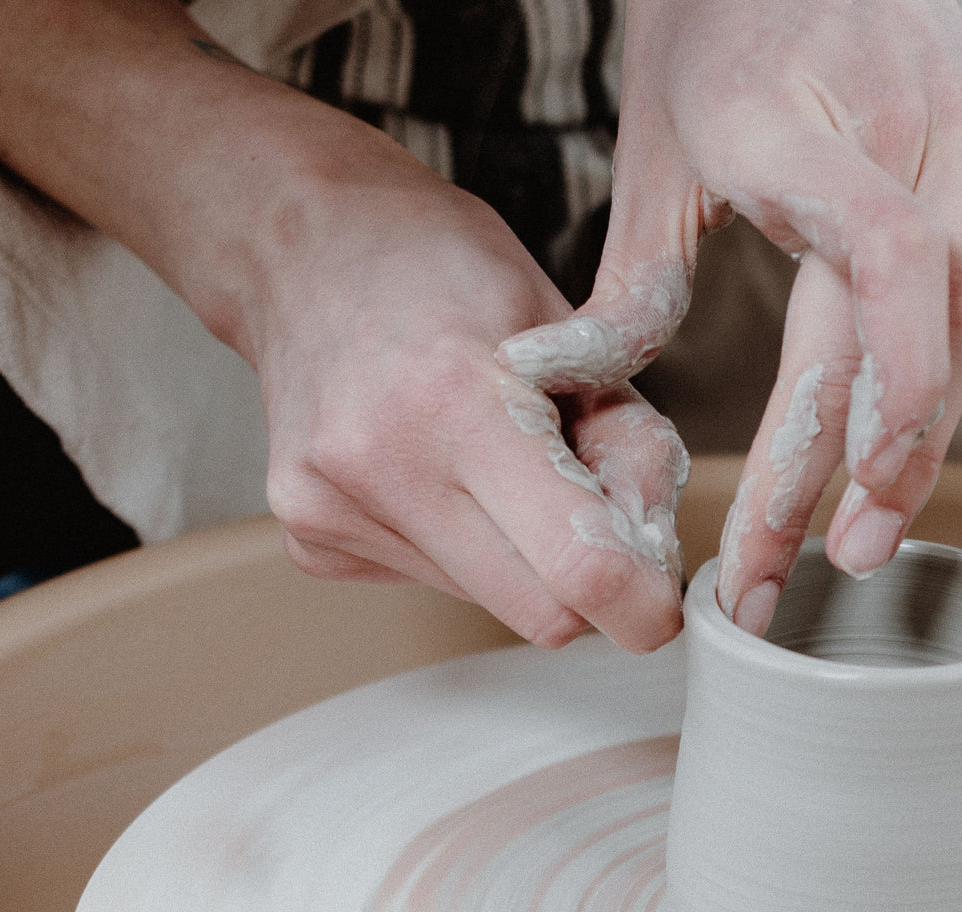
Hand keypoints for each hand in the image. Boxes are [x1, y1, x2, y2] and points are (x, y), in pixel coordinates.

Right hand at [255, 175, 687, 652]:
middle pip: (542, 614)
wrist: (299, 246)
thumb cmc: (444, 268)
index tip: (662, 597)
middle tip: (589, 509)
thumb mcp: (568, 328)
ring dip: (521, 556)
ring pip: (491, 602)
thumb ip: (629, 443)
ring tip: (494, 462)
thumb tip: (655, 561)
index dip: (642, 602)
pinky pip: (433, 583)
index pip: (579, 568)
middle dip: (587, 582)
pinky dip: (463, 545)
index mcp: (457, 400)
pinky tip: (435, 470)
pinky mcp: (309, 540)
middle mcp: (380, 467)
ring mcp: (330, 511)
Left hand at [496, 0, 961, 634]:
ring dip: (942, 420)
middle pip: (911, 323)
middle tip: (840, 558)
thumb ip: (633, 281)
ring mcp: (957, 122)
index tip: (790, 528)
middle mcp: (892, 130)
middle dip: (877, 456)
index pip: (854, 292)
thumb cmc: (702, 36)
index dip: (846, 419)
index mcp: (791, 134)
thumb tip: (569, 385)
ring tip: (892, 516)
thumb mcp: (651, 155)